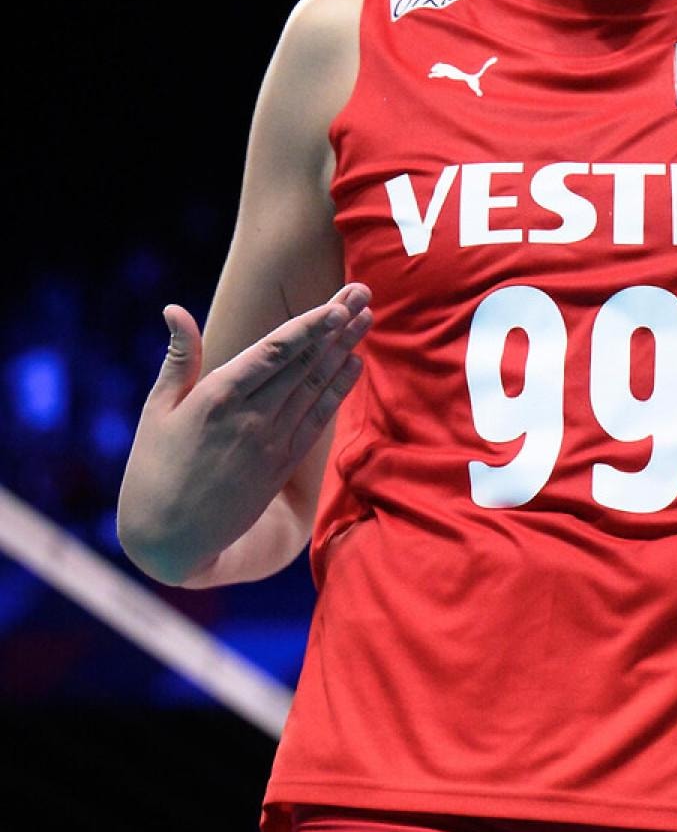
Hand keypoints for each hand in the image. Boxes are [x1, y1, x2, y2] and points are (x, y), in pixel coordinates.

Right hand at [119, 283, 371, 577]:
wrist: (168, 538)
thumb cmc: (152, 469)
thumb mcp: (156, 409)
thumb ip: (179, 358)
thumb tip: (175, 309)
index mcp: (218, 397)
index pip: (276, 352)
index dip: (311, 326)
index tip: (338, 304)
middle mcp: (251, 417)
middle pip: (304, 362)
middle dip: (337, 325)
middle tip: (363, 292)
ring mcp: (270, 442)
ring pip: (315, 387)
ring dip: (344, 350)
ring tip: (368, 318)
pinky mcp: (280, 465)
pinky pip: (317, 420)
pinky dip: (337, 391)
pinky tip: (354, 365)